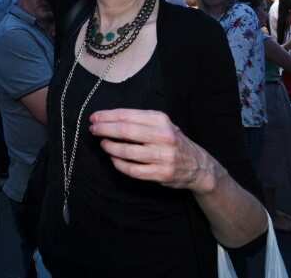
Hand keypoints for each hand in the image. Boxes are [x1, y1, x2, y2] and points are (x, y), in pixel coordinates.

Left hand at [89, 109, 215, 191]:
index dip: (108, 116)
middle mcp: (163, 136)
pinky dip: (119, 164)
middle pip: (126, 131)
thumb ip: (140, 121)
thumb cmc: (173, 141)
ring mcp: (162, 156)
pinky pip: (133, 170)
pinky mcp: (160, 174)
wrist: (197, 165)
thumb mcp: (162, 124)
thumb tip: (108, 119)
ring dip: (110, 147)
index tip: (94, 118)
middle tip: (93, 130)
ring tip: (103, 144)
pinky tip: (114, 159)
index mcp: (161, 120)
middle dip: (105, 129)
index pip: (128, 116)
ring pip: (127, 152)